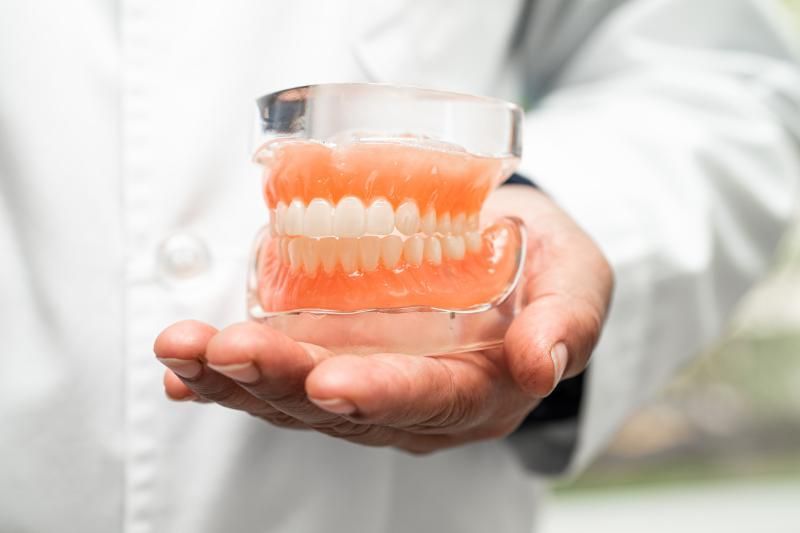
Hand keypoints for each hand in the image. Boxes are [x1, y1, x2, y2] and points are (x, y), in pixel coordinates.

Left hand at [154, 186, 612, 453]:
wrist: (507, 250)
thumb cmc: (543, 262)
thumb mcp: (576, 276)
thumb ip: (568, 317)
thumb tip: (543, 361)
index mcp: (483, 390)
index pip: (432, 400)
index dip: (382, 395)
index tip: (332, 382)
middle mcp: (419, 404)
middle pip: (347, 408)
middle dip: (282, 383)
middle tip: (227, 350)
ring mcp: (372, 389)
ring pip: (299, 402)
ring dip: (237, 380)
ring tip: (182, 350)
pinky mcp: (337, 365)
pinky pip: (280, 384)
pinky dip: (227, 379)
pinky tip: (184, 372)